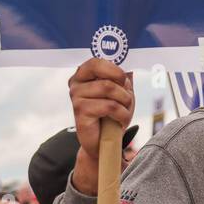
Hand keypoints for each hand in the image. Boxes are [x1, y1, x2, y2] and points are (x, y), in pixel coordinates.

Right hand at [67, 58, 133, 193]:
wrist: (104, 141)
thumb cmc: (113, 114)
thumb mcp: (121, 92)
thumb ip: (121, 79)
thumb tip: (127, 72)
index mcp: (83, 75)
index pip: (96, 62)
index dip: (115, 71)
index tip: (123, 81)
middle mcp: (76, 84)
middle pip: (107, 79)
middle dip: (123, 91)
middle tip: (125, 100)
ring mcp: (76, 98)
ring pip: (110, 90)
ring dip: (124, 103)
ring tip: (122, 112)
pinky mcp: (80, 112)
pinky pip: (110, 106)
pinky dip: (122, 114)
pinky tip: (118, 121)